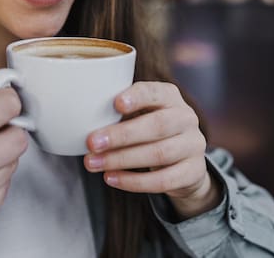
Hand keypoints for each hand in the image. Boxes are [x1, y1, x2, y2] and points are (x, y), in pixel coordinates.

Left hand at [83, 81, 220, 219]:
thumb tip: (80, 118)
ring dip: (121, 160)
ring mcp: (194, 145)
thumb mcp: (139, 114)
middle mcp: (186, 117)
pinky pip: (163, 180)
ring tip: (94, 164)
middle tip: (91, 143)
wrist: (183, 162)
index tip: (115, 103)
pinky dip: (134, 181)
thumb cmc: (149, 130)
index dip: (137, 97)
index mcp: (170, 96)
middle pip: (157, 125)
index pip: (155, 92)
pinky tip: (111, 178)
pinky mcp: (194, 172)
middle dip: (121, 135)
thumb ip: (119, 112)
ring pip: (159, 153)